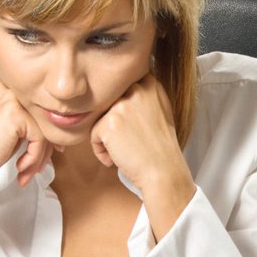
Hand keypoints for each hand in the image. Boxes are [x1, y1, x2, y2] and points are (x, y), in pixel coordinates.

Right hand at [0, 80, 52, 209]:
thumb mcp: (10, 130)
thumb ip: (31, 124)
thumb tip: (60, 133)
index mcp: (7, 88)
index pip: (39, 109)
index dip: (48, 133)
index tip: (51, 152)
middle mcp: (9, 89)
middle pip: (44, 118)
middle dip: (46, 148)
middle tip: (40, 167)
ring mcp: (11, 100)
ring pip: (44, 130)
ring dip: (40, 157)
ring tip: (28, 172)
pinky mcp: (14, 115)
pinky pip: (39, 139)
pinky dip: (33, 158)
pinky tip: (20, 167)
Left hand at [89, 75, 192, 197]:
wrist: (163, 172)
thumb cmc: (161, 148)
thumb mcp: (160, 112)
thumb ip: (143, 97)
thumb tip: (120, 92)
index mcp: (151, 84)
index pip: (124, 86)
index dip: (123, 109)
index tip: (131, 126)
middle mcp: (136, 90)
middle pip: (109, 103)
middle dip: (113, 123)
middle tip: (128, 141)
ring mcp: (121, 105)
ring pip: (100, 118)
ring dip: (107, 137)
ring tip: (124, 151)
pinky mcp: (108, 123)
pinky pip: (93, 135)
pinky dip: (101, 151)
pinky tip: (116, 159)